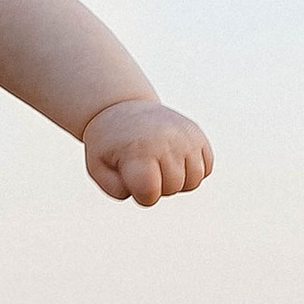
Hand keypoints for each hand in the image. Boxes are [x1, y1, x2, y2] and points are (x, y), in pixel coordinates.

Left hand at [84, 99, 212, 206]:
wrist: (122, 109)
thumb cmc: (109, 144)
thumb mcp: (98, 167)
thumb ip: (116, 189)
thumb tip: (147, 192)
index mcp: (138, 150)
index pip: (150, 194)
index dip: (140, 195)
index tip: (131, 178)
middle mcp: (166, 140)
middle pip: (172, 188)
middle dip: (157, 186)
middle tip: (143, 166)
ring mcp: (184, 136)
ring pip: (194, 180)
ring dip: (177, 180)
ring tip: (159, 164)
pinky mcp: (197, 133)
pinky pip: (206, 167)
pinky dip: (192, 169)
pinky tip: (174, 158)